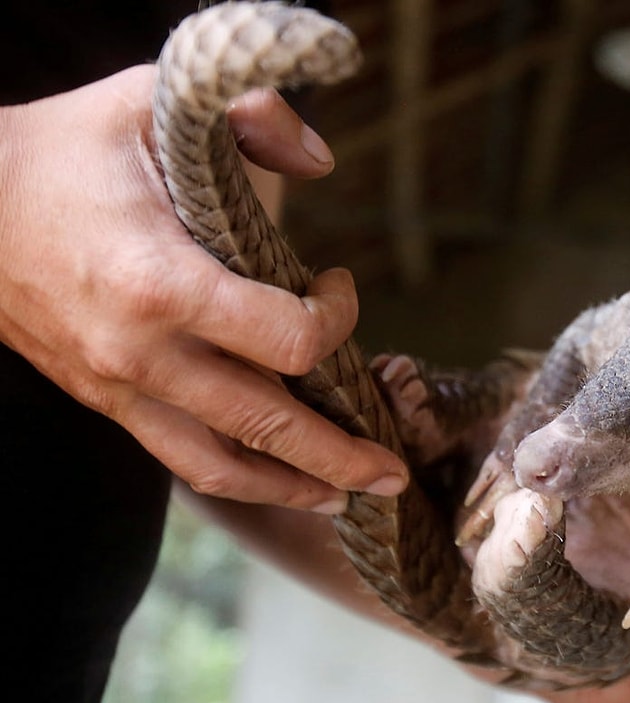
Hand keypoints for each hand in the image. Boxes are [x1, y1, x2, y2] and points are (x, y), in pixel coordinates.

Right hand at [0, 65, 407, 509]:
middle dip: (341, 456)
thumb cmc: (62, 153)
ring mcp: (121, 387)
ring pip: (223, 465)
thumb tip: (323, 161)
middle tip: (394, 474)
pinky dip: (238, 477)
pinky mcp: (107, 400)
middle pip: (268, 425)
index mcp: (162, 282)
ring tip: (348, 498)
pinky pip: (180, 458)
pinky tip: (276, 481)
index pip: (287, 338)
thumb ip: (251, 118)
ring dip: (294, 486)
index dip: (335, 320)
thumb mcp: (150, 104)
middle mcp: (143, 352)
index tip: (337, 285)